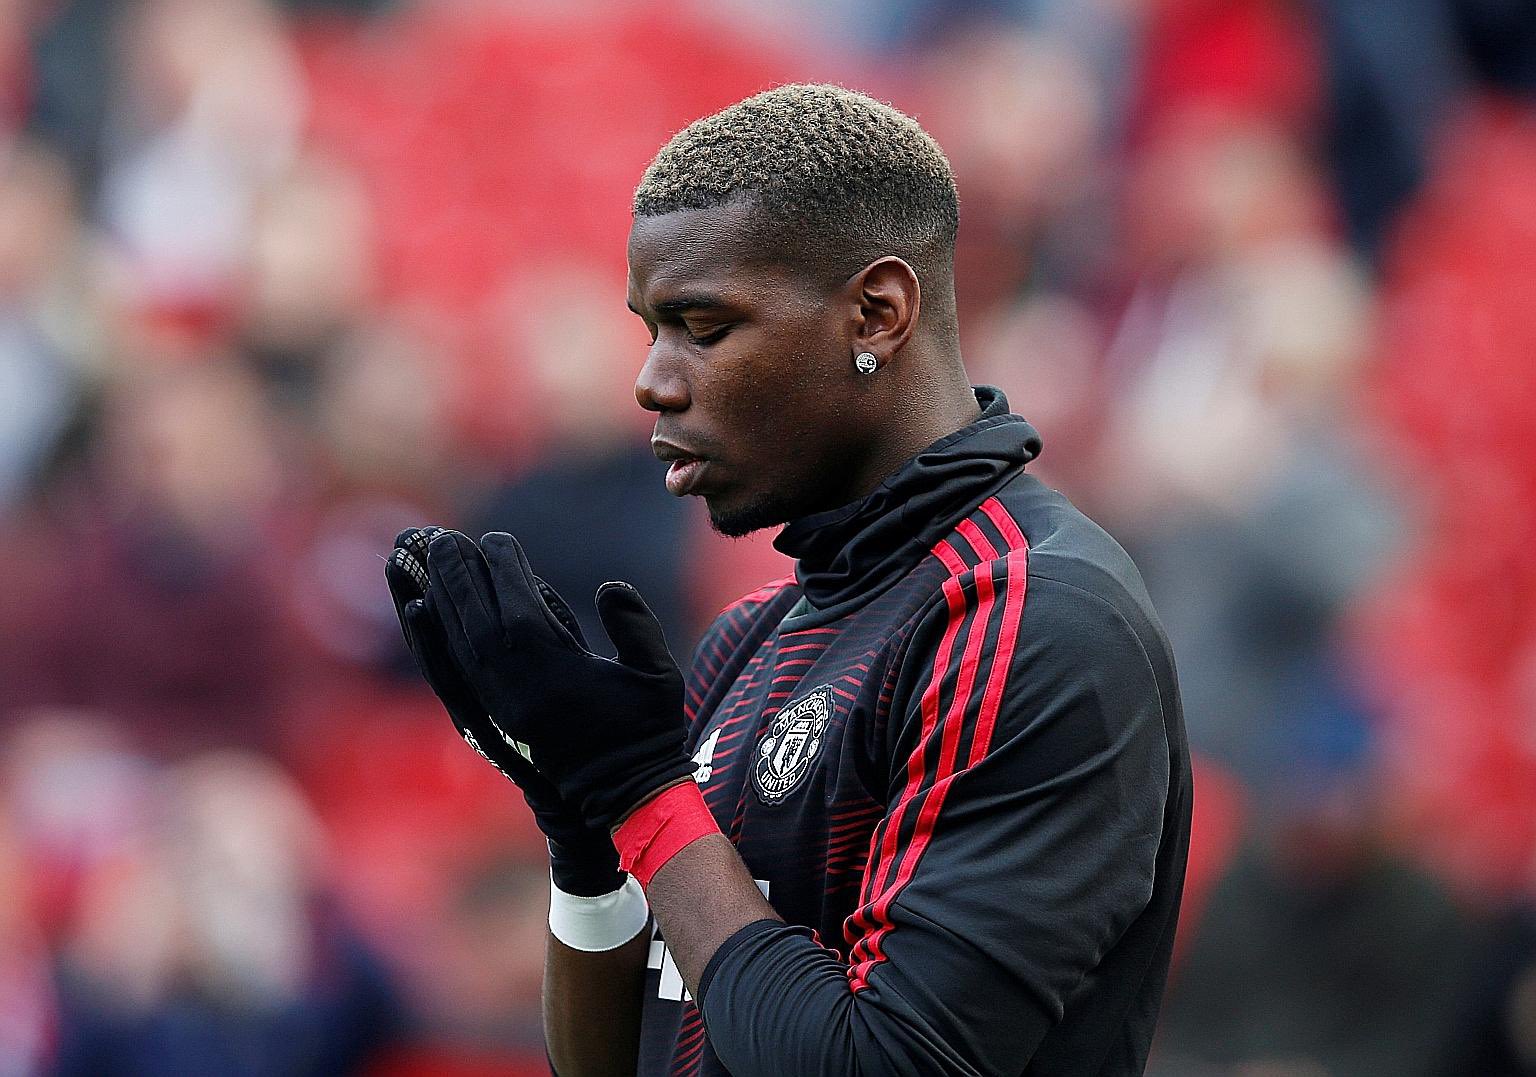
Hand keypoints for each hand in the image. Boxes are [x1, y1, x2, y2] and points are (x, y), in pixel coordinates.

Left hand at [386, 527, 624, 895]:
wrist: (621, 796)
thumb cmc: (647, 731)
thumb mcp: (659, 675)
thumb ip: (637, 626)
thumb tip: (609, 588)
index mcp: (558, 670)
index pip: (519, 605)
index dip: (504, 567)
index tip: (496, 538)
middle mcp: (518, 685)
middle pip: (475, 618)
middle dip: (457, 574)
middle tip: (441, 537)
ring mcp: (498, 703)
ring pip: (457, 641)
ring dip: (438, 597)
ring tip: (423, 560)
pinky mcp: (490, 716)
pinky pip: (451, 669)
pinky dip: (432, 636)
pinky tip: (421, 611)